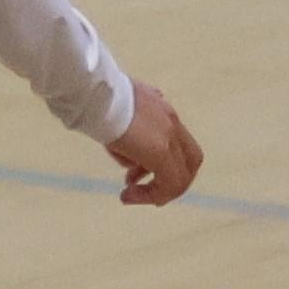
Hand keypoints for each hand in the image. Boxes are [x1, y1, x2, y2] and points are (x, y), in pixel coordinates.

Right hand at [106, 80, 202, 205]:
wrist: (97, 93)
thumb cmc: (101, 98)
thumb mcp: (122, 110)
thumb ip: (133, 123)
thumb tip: (132, 143)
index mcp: (165, 114)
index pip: (184, 146)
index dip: (172, 166)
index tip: (144, 176)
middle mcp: (173, 125)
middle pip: (192, 163)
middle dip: (171, 182)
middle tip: (147, 192)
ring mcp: (169, 138)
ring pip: (180, 178)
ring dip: (156, 193)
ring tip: (128, 196)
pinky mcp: (160, 152)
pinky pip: (167, 183)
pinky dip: (149, 195)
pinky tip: (126, 195)